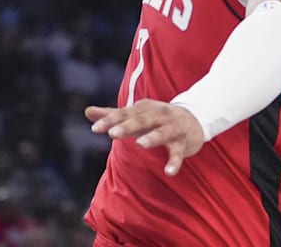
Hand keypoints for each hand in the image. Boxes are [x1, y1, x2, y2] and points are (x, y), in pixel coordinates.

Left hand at [86, 100, 204, 176]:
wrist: (194, 119)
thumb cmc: (157, 119)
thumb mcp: (135, 115)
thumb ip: (112, 115)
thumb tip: (87, 111)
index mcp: (143, 109)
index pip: (124, 114)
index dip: (110, 120)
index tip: (95, 129)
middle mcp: (158, 115)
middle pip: (142, 120)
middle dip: (128, 126)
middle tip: (113, 134)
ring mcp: (172, 127)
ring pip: (162, 132)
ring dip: (152, 137)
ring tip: (140, 144)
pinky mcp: (183, 141)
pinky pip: (178, 152)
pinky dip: (175, 161)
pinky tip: (169, 172)